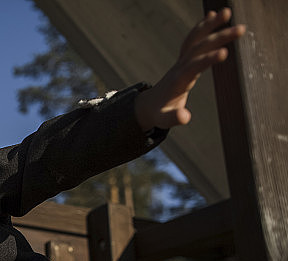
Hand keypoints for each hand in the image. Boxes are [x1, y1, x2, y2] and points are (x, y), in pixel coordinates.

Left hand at [134, 8, 245, 130]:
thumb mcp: (164, 119)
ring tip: (227, 11)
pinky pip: (193, 40)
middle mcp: (179, 67)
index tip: (224, 53)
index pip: (193, 67)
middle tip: (241, 29)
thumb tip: (184, 117)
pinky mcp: (184, 59)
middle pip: (199, 48)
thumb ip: (174, 118)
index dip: (207, 60)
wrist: (148, 105)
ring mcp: (181, 61)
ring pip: (196, 39)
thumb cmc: (159, 113)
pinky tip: (212, 14)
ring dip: (211, 25)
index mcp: (177, 81)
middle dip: (219, 38)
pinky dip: (202, 27)